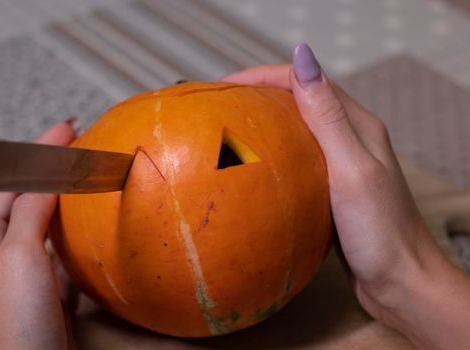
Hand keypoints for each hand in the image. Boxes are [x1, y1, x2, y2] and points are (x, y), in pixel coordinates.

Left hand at [0, 119, 78, 349]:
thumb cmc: (15, 317)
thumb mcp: (18, 255)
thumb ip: (31, 210)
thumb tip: (47, 173)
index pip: (11, 182)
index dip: (38, 151)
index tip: (68, 127)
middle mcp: (2, 252)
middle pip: (28, 198)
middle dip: (52, 169)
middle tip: (81, 142)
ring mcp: (27, 270)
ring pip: (48, 222)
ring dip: (67, 195)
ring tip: (87, 171)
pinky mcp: (50, 287)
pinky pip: (63, 248)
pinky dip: (77, 228)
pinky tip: (90, 218)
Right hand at [222, 44, 469, 348]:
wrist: (400, 282)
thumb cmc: (381, 231)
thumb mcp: (351, 168)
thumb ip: (327, 115)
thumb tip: (303, 57)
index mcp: (358, 125)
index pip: (306, 82)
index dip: (263, 76)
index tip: (224, 85)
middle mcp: (350, 138)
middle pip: (299, 101)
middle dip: (259, 95)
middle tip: (219, 105)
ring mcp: (340, 164)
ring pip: (296, 130)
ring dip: (264, 123)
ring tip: (228, 129)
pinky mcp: (331, 188)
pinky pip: (296, 159)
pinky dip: (272, 153)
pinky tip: (252, 167)